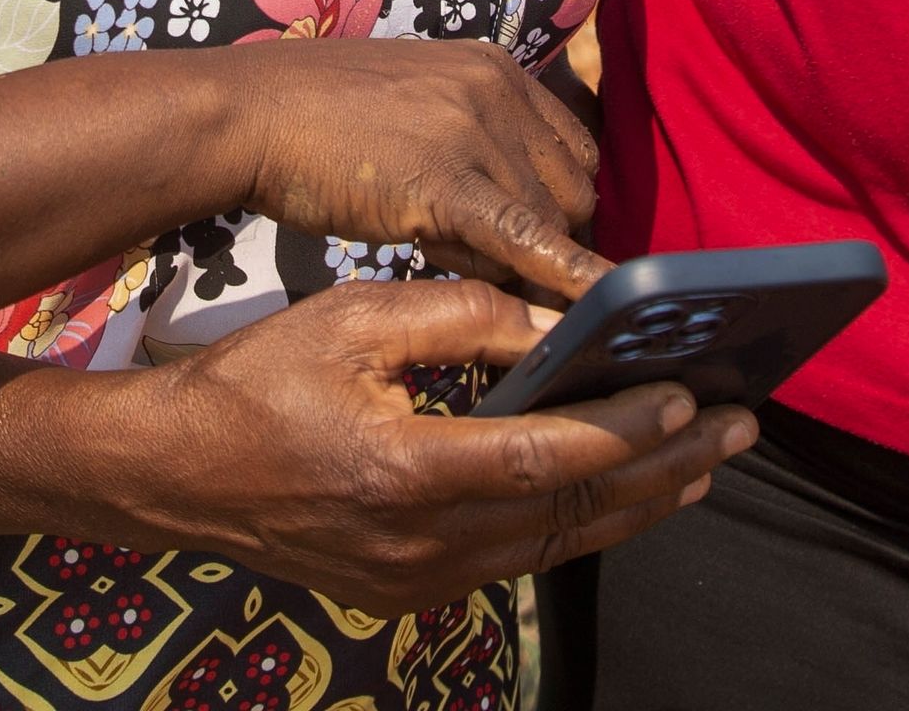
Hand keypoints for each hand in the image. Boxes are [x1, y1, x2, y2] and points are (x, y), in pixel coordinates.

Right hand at [111, 279, 754, 613]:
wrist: (170, 475)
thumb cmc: (255, 379)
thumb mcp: (354, 317)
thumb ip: (462, 315)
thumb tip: (557, 324)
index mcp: (404, 472)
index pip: (546, 460)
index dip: (626, 433)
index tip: (691, 399)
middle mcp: (418, 546)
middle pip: (572, 518)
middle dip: (665, 471)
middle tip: (738, 429)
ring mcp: (414, 582)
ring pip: (554, 549)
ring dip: (635, 505)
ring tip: (704, 461)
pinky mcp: (407, 593)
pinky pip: (515, 559)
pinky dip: (577, 525)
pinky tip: (621, 494)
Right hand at [223, 38, 607, 306]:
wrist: (253, 112)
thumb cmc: (318, 116)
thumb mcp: (415, 103)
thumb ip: (469, 136)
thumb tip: (507, 203)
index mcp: (496, 69)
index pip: (572, 148)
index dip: (560, 203)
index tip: (540, 239)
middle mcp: (498, 91)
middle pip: (573, 188)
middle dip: (551, 240)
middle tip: (501, 270)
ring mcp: (475, 130)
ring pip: (549, 221)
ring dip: (520, 264)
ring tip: (465, 272)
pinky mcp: (445, 180)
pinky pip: (523, 237)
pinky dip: (563, 276)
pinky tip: (591, 308)